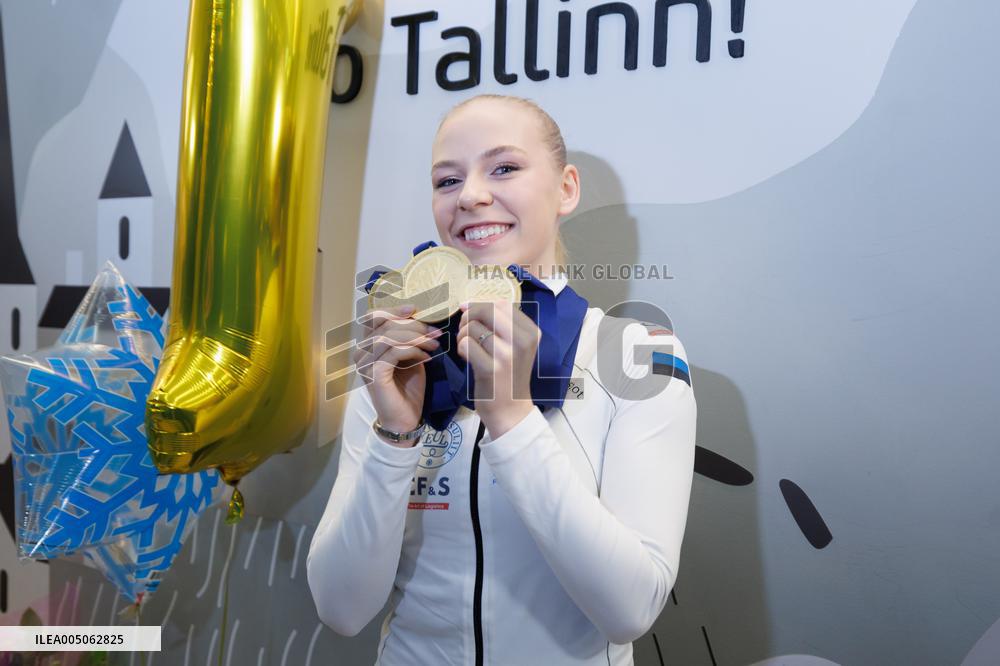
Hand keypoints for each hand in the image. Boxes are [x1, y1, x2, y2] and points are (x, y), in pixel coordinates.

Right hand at [353, 304, 442, 435]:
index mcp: (368, 345)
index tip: (416, 308)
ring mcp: (364, 364)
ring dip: (415, 337)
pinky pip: (393, 352)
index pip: (374, 317)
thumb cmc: (408, 388)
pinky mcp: (373, 375)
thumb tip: (422, 317)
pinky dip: (412, 351)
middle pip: (382, 323)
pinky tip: (426, 358)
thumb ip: (410, 338)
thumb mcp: (411, 356)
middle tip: (434, 332)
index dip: (393, 309)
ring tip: (434, 345)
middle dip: (412, 324)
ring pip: (388, 336)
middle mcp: (361, 352)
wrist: (405, 418)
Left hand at [456, 298, 539, 437]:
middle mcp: (522, 341)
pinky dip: (461, 349)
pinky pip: (466, 344)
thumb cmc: (509, 375)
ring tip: (468, 348)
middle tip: (466, 331)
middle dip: (469, 317)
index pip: (500, 303)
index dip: (480, 305)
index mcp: (531, 332)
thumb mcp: (515, 346)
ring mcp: (507, 355)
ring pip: (472, 327)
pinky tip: (467, 358)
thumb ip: (499, 323)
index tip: (471, 315)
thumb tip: (467, 304)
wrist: (511, 410)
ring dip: (463, 335)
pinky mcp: (491, 369)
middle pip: (486, 310)